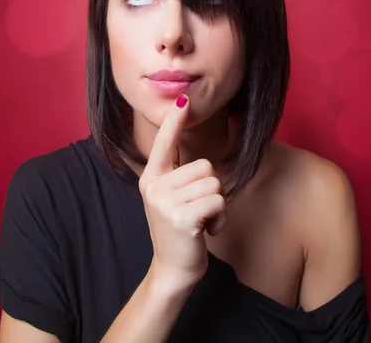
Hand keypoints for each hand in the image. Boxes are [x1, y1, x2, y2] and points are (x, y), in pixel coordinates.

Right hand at [138, 94, 226, 290]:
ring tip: (200, 220)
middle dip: (210, 190)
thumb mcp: (168, 197)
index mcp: (151, 178)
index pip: (165, 144)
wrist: (172, 269)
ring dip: (216, 205)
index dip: (175, 122)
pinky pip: (218, 201)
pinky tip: (205, 230)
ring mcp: (165, 202)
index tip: (184, 100)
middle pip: (204, 167)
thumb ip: (175, 172)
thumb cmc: (178, 229)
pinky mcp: (181, 217)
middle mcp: (154, 186)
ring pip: (214, 184)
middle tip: (197, 211)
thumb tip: (180, 137)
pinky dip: (219, 218)